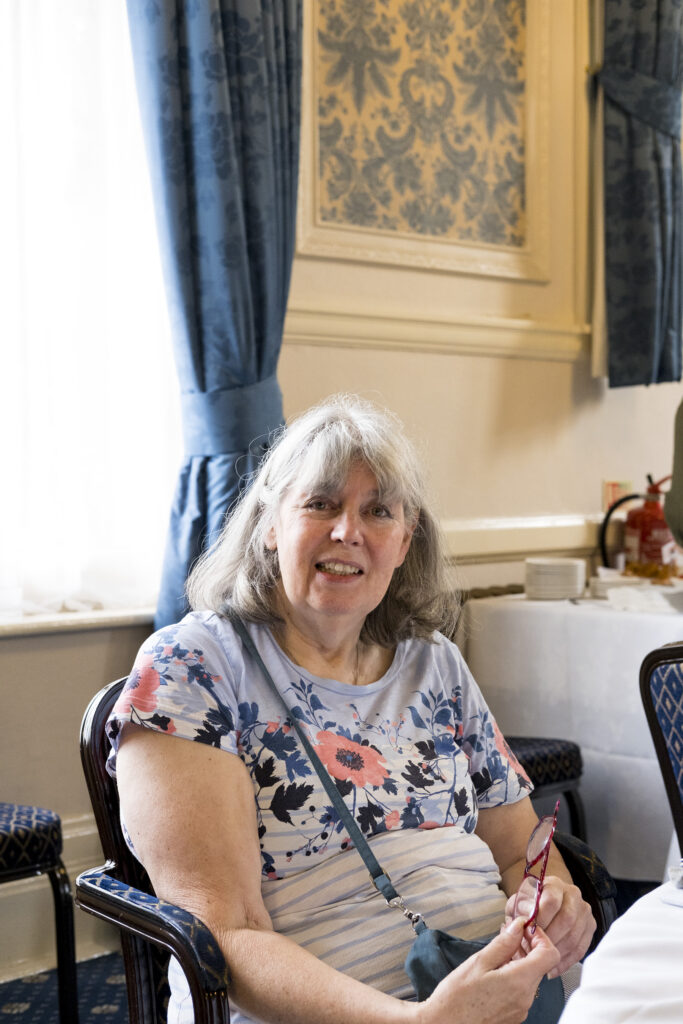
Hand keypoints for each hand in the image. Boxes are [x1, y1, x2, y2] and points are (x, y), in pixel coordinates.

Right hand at [418, 918, 559, 1023]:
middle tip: (509, 933)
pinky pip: (522, 990)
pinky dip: (514, 975)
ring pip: (530, 977)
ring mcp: (521, 1009)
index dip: (541, 936)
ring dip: (520, 960)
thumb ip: (503, 943)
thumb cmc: (457, 998)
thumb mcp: (478, 962)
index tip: (526, 927)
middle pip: (540, 965)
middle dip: (528, 945)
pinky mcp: (514, 1015)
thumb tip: (519, 926)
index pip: (550, 954)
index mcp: (519, 982)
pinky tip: (497, 969)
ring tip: (499, 950)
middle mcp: (526, 998)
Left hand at [506, 875, 595, 975]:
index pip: (551, 901)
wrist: (542, 905)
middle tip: (537, 950)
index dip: (541, 919)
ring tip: (543, 962)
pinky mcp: (590, 927)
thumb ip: (519, 911)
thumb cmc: (528, 906)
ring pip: (574, 936)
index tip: (531, 932)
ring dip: (557, 952)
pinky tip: (554, 968)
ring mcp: (584, 911)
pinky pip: (580, 948)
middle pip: (566, 919)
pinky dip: (566, 961)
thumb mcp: (517, 904)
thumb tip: (524, 922)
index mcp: (553, 884)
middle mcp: (572, 894)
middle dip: (550, 939)